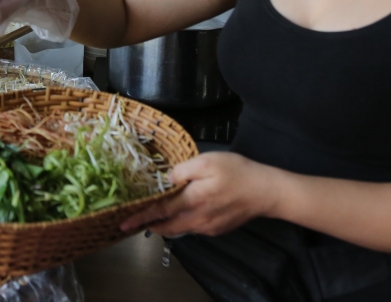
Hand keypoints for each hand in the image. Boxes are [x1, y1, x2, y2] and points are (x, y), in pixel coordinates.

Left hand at [119, 152, 280, 237]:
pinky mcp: (218, 229)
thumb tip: (167, 180)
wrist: (266, 192)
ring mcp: (208, 227)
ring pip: (180, 229)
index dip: (141, 216)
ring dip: (166, 225)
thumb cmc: (237, 172)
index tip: (124, 223)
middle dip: (150, 225)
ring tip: (155, 217)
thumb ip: (183, 170)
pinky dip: (182, 223)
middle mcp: (197, 219)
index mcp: (192, 201)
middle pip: (167, 227)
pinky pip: (193, 228)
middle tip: (134, 222)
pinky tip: (182, 213)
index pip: (160, 211)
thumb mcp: (207, 161)